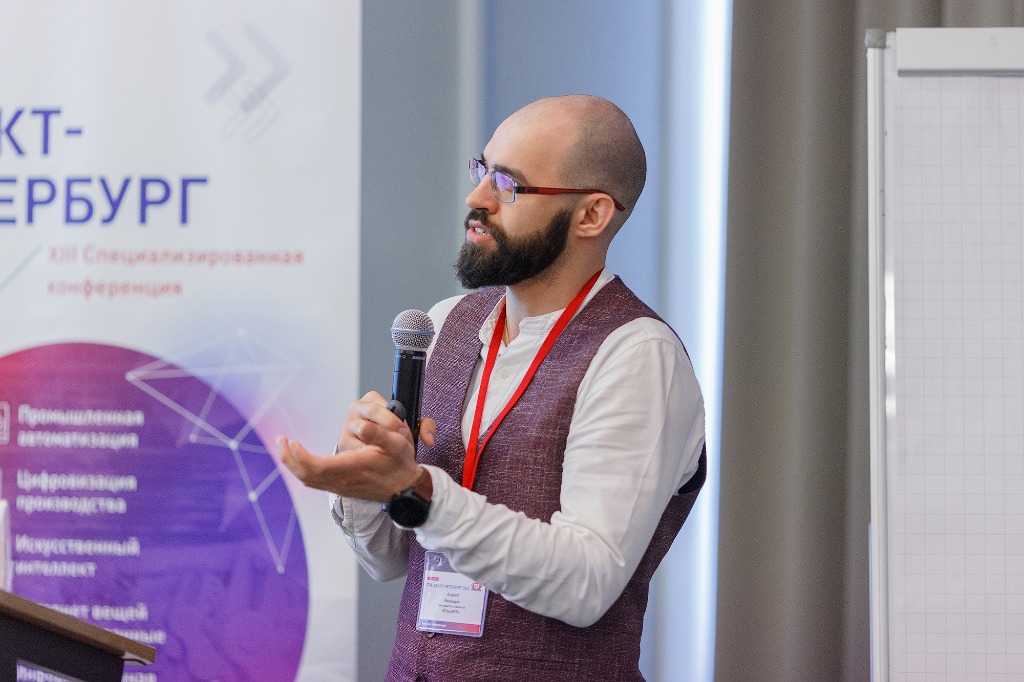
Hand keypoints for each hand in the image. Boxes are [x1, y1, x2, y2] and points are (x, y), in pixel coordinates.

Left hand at [277, 391, 435, 502]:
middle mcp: (344, 481)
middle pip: (307, 476)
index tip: (291, 442)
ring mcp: (341, 487)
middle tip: (281, 441)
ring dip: (294, 465)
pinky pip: (315, 481)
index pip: (319, 467)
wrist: (406, 489)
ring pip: (309, 480)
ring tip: (287, 448)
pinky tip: (302, 458)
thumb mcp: (397, 445)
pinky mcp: (341, 487)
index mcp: (354, 469)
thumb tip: (362, 426)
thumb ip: (379, 434)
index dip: (301, 456)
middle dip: (289, 459)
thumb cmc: (401, 465)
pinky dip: (304, 469)